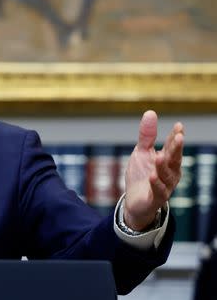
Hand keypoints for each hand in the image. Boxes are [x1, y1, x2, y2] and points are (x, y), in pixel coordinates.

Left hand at [123, 111, 183, 230]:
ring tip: (160, 156)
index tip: (179, 126)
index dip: (175, 137)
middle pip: (174, 159)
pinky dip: (156, 184)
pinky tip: (152, 176)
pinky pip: (158, 191)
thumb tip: (151, 112)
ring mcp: (164, 186)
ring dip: (164, 166)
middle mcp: (170, 173)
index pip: (172, 147)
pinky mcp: (156, 198)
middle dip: (176, 149)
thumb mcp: (141, 152)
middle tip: (179, 137)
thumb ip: (147, 135)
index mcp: (167, 160)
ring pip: (167, 175)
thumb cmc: (141, 175)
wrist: (134, 201)